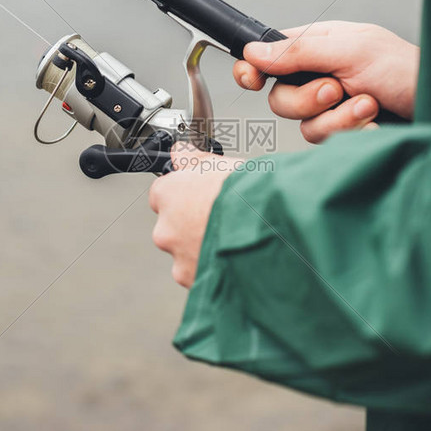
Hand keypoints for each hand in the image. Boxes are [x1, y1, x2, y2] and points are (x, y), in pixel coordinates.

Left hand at [149, 145, 243, 287]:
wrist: (267, 228)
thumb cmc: (245, 195)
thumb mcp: (219, 164)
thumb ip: (193, 159)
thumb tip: (181, 151)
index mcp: (167, 195)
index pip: (162, 192)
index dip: (184, 193)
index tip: (198, 194)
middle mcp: (165, 228)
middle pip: (172, 225)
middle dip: (192, 223)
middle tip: (219, 218)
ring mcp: (178, 256)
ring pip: (184, 252)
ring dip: (201, 247)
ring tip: (230, 239)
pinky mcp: (194, 278)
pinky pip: (198, 273)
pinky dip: (211, 267)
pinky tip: (232, 256)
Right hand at [234, 22, 418, 142]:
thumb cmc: (406, 69)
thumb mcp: (351, 50)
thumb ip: (299, 51)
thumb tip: (254, 52)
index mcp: (317, 47)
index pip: (269, 57)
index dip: (252, 69)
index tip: (251, 79)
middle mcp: (319, 77)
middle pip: (280, 98)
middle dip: (308, 98)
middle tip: (337, 89)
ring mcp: (331, 108)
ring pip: (303, 124)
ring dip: (338, 116)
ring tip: (369, 104)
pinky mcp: (344, 133)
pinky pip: (326, 142)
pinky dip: (352, 132)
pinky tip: (374, 122)